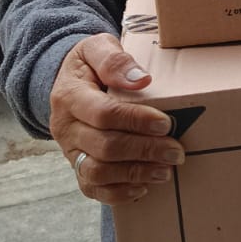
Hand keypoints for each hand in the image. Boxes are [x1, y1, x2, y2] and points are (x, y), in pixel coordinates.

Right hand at [49, 34, 184, 204]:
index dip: (137, 121)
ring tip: (165, 171)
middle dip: (144, 151)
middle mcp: (64, 127)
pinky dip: (118, 193)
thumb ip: (115, 60)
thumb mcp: (97, 48)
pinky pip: (91, 188)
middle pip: (104, 147)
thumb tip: (141, 80)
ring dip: (134, 174)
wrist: (68, 82)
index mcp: (68, 95)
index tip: (166, 124)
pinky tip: (143, 187)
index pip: (104, 114)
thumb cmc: (89, 64)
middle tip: (176, 152)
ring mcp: (69, 150)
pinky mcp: (76, 166)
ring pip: (97, 172)